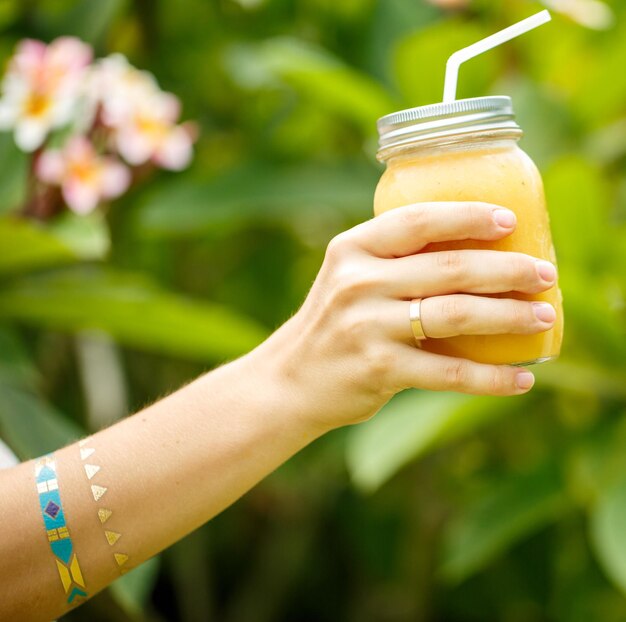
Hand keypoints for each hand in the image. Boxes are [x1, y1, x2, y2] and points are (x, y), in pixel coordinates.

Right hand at [253, 202, 556, 431]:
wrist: (291, 379)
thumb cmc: (335, 322)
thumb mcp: (351, 278)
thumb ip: (397, 263)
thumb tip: (476, 253)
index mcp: (353, 248)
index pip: (418, 220)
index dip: (468, 216)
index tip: (510, 220)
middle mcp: (358, 282)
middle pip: (450, 268)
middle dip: (508, 269)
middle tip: (545, 274)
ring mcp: (367, 325)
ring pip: (457, 314)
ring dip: (509, 316)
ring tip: (542, 317)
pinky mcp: (379, 369)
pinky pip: (449, 372)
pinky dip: (491, 377)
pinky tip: (521, 379)